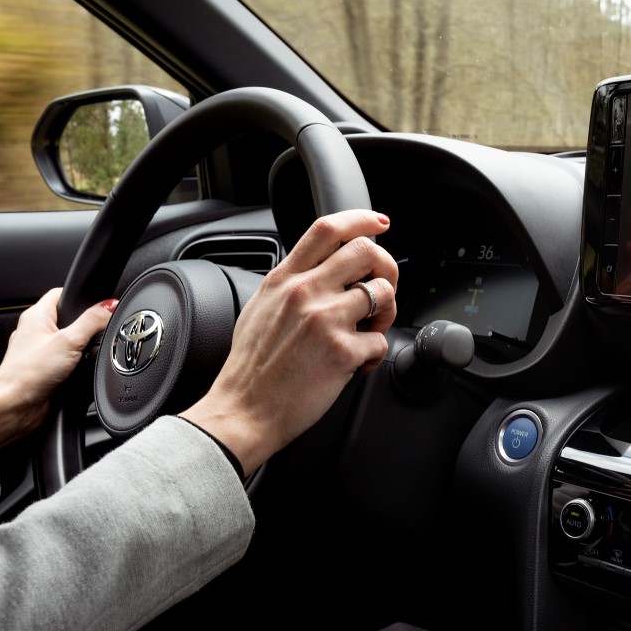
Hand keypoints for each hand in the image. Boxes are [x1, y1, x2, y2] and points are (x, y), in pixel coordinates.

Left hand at [0, 289, 118, 449]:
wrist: (15, 407)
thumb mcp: (69, 340)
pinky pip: (67, 362)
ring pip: (69, 342)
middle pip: (69, 319)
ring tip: (86, 355)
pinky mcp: (45, 371)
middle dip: (86, 326)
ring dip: (82, 349)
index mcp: (36, 316)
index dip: (81, 296)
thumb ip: (92, 321)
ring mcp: (40, 353)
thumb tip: (109, 305)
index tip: (99, 304)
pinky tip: (80, 371)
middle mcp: (35, 332)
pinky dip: (77, 365)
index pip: (60, 293)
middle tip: (97, 332)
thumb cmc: (28, 373)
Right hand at [180, 209, 398, 474]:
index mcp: (284, 279)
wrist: (243, 411)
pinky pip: (381, 341)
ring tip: (370, 332)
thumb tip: (319, 269)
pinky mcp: (342, 352)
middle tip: (382, 289)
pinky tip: (358, 364)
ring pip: (383, 293)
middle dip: (387, 268)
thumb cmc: (251, 368)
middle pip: (367, 251)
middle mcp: (304, 292)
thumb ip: (290, 283)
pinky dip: (375, 355)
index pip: (327, 228)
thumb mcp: (260, 308)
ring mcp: (325, 320)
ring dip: (387, 313)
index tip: (379, 223)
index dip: (361, 219)